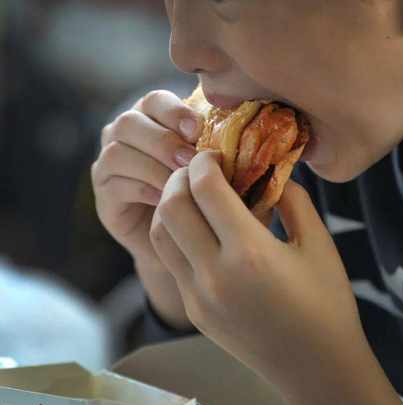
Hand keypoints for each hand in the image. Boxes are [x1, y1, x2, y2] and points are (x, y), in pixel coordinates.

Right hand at [92, 90, 201, 268]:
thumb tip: (228, 134)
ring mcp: (107, 165)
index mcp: (151, 118)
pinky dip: (143, 189)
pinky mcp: (104, 196)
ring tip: (180, 181)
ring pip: (117, 152)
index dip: (174, 112)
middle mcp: (122, 136)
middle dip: (163, 141)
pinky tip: (164, 199)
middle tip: (190, 161)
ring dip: (153, 166)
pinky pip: (116, 184)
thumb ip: (210, 145)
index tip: (197, 130)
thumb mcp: (209, 165)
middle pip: (129, 122)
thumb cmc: (201, 194)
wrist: (183, 237)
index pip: (154, 100)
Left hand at [149, 150, 402, 404]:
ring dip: (170, 207)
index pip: (205, 189)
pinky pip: (170, 262)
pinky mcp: (195, 311)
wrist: (315, 366)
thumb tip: (270, 170)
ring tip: (193, 197)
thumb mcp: (319, 245)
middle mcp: (215, 274)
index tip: (215, 154)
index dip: (205, 162)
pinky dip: (175, 236)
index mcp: (250, 253)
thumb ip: (292, 200)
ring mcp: (198, 297)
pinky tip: (199, 230)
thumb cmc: (327, 304)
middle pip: (171, 207)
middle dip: (179, 178)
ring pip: (159, 235)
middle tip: (198, 170)